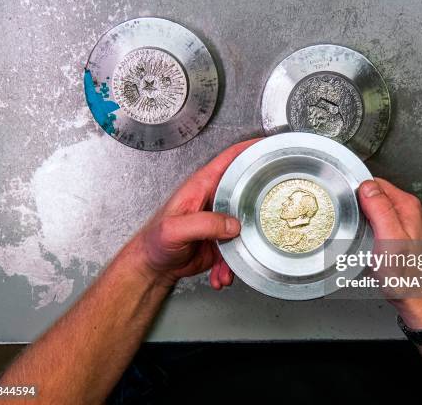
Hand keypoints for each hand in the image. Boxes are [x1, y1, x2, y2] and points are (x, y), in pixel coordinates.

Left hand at [135, 139, 260, 287]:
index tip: (269, 145)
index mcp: (202, 187)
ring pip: (244, 228)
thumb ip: (204, 224)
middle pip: (245, 192)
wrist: (152, 266)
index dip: (250, 149)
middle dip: (258, 206)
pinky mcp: (220, 241)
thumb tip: (232, 224)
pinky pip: (235, 250)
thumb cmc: (155, 242)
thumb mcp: (175, 229)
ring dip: (241, 251)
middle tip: (270, 216)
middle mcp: (214, 200)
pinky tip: (220, 275)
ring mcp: (219, 221)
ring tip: (228, 268)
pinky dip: (230, 266)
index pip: (229, 159)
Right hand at [357, 178, 421, 328]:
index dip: (358, 193)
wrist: (418, 301)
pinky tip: (368, 244)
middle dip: (360, 206)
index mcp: (407, 206)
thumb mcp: (389, 240)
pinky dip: (370, 231)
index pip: (375, 183)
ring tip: (361, 236)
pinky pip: (379, 224)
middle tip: (353, 225)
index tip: (350, 207)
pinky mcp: (401, 236)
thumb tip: (367, 186)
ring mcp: (406, 224)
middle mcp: (409, 212)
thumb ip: (380, 210)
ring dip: (364, 220)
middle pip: (375, 195)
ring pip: (376, 210)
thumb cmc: (407, 277)